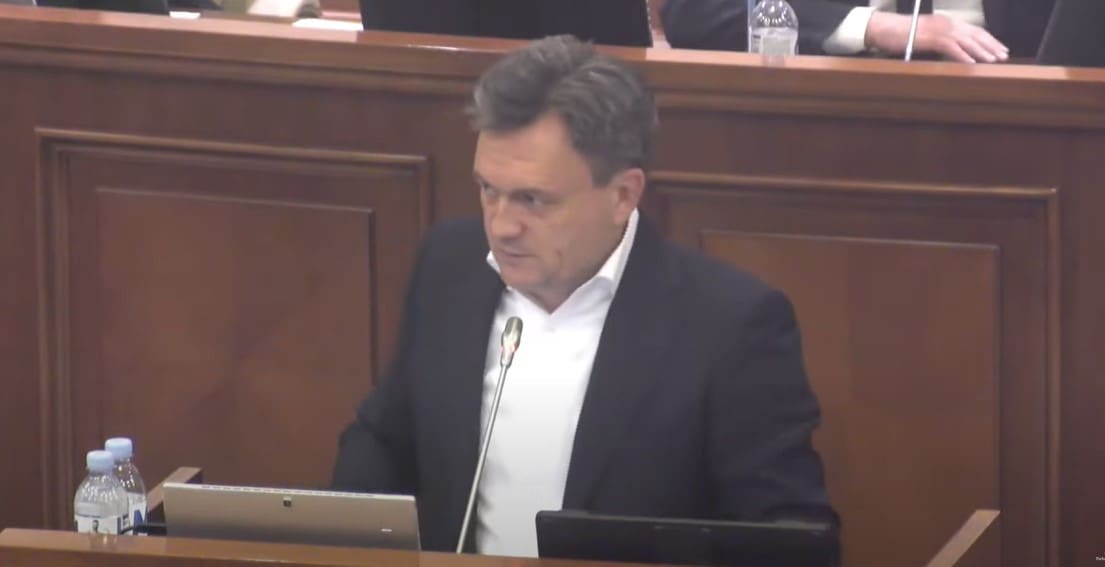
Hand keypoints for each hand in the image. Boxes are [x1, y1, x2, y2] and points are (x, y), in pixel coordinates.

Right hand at [864, 12, 1008, 62]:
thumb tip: (953, 50)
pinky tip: (972, 63)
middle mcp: (947, 23)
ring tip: (993, 60)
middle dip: (991, 45)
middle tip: (1003, 55)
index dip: (988, 39)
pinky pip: (951, 48)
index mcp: (947, 22)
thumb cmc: (901, 33)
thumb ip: (940, 39)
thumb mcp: (925, 34)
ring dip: (981, 51)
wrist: (884, 28)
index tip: (1000, 47)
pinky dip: (963, 56)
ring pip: (967, 41)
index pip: (973, 30)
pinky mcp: (931, 38)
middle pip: (974, 34)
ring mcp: (939, 30)